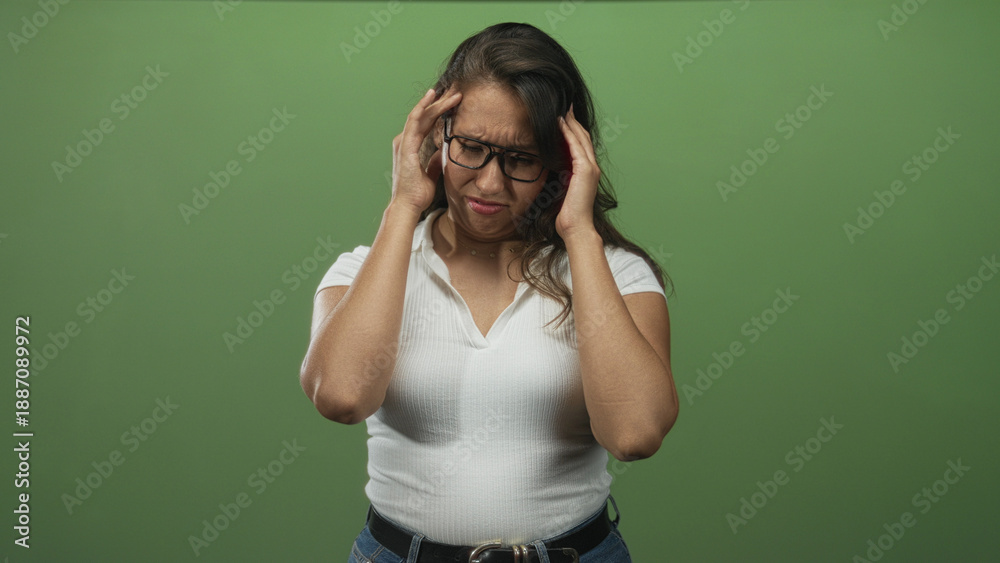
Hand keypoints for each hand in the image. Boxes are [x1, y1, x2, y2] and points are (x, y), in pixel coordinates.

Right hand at [390, 87, 461, 214]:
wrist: (409, 205)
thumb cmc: (418, 193)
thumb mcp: (431, 174)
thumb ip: (434, 162)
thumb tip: (442, 153)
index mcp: (410, 147)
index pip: (425, 124)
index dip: (438, 112)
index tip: (453, 104)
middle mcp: (405, 141)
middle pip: (423, 116)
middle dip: (439, 103)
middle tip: (455, 93)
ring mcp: (404, 142)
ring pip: (420, 114)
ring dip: (435, 102)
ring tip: (450, 93)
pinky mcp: (406, 145)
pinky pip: (415, 121)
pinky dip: (424, 107)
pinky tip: (433, 98)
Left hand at [555, 104, 599, 239]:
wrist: (575, 227)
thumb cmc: (566, 213)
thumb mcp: (561, 189)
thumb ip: (559, 175)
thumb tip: (548, 165)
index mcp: (587, 171)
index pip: (580, 144)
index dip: (573, 128)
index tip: (563, 116)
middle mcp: (592, 167)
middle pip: (583, 136)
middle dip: (573, 120)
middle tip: (564, 105)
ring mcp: (590, 167)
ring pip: (580, 137)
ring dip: (570, 121)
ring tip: (561, 108)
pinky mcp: (585, 170)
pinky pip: (575, 145)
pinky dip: (568, 132)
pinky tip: (559, 122)